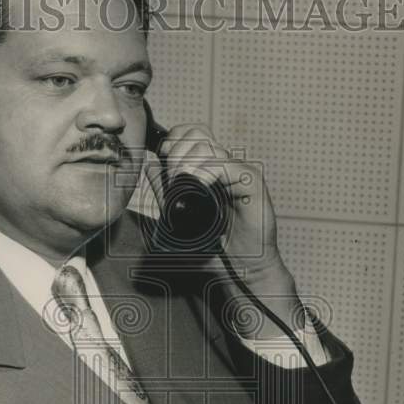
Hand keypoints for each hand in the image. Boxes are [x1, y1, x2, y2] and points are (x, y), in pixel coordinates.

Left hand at [155, 123, 303, 338]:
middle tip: (171, 177)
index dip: (175, 138)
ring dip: (188, 163)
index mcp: (210, 169)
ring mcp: (240, 174)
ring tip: (181, 185)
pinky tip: (198, 186)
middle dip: (177, 151)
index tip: (162, 154)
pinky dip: (207, 173)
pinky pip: (228, 166)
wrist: (244, 268)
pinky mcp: (253, 185)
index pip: (192, 134)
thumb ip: (165, 191)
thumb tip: (150, 165)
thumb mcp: (180, 218)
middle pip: (199, 134)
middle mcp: (226, 167)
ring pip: (210, 148)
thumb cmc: (217, 247)